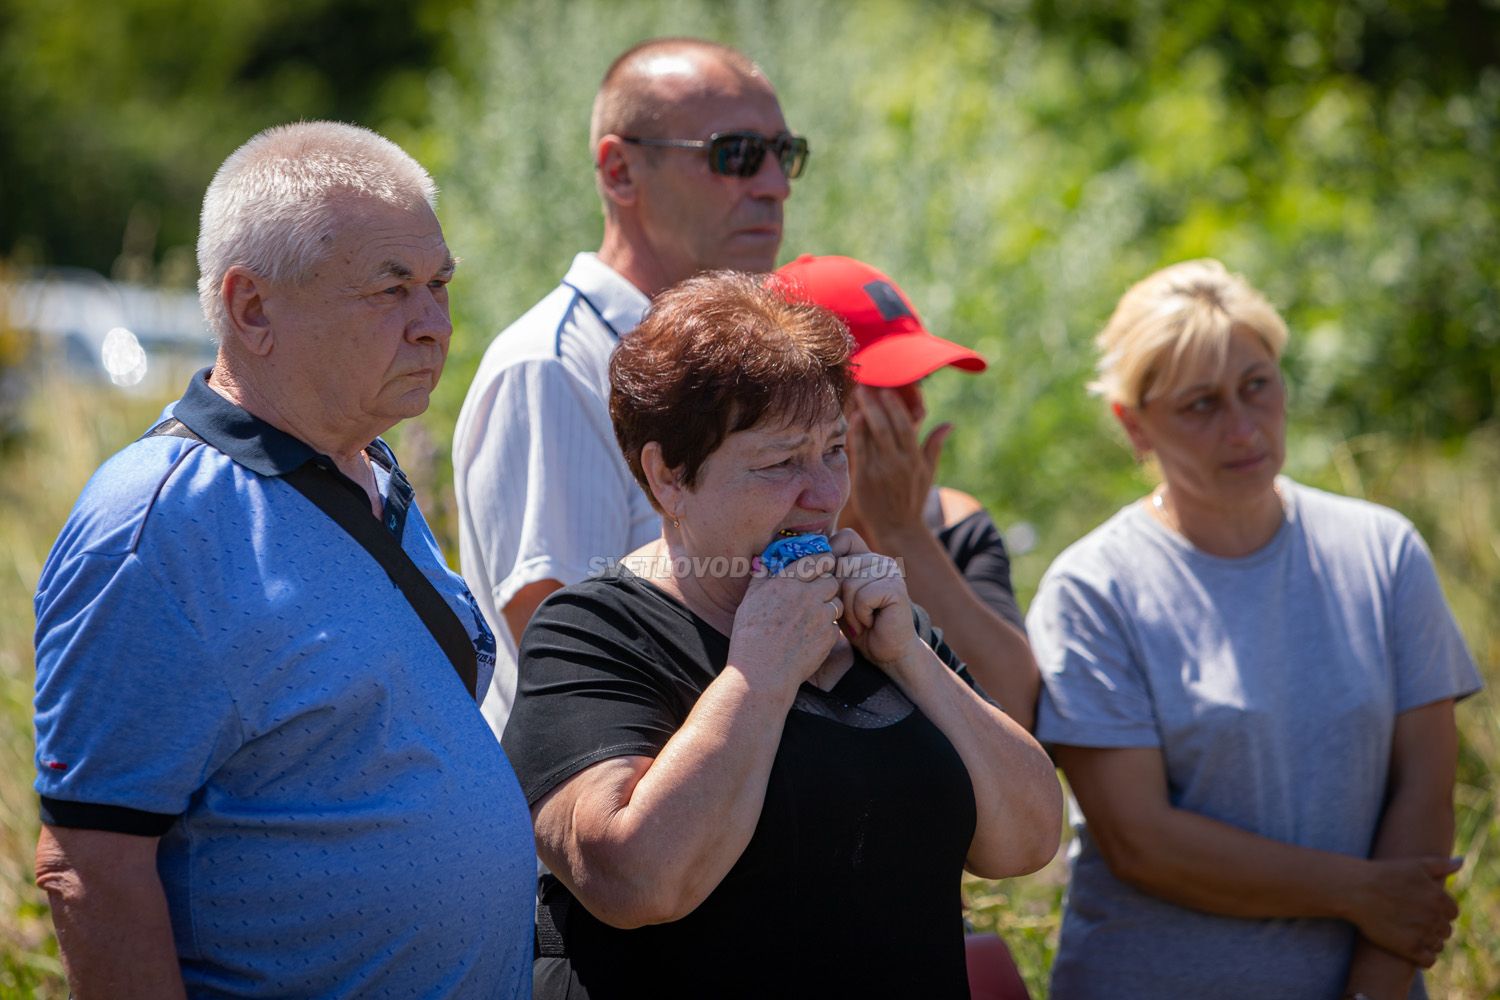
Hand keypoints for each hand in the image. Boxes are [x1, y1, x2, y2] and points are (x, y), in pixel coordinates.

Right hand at [728, 551, 841, 692]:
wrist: (762, 671)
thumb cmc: (750, 636)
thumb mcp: (749, 600)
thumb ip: (762, 578)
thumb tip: (767, 563)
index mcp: (786, 582)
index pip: (815, 560)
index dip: (823, 561)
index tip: (824, 563)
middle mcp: (806, 595)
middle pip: (831, 580)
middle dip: (826, 587)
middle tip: (816, 596)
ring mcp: (820, 615)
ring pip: (836, 603)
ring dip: (828, 608)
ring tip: (811, 620)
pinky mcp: (829, 635)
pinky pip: (835, 626)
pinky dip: (826, 630)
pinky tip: (810, 639)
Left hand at [828, 529, 921, 668]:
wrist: (887, 653)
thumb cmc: (858, 627)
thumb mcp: (838, 598)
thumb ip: (828, 576)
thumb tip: (805, 559)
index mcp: (868, 557)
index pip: (844, 537)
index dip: (832, 559)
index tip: (833, 588)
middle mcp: (881, 560)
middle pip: (841, 564)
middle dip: (838, 596)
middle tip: (851, 615)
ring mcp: (890, 573)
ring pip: (849, 582)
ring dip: (849, 610)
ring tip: (860, 621)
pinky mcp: (896, 589)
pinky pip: (862, 597)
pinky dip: (860, 616)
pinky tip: (870, 623)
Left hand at [847, 387, 950, 547]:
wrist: (898, 528)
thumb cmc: (912, 498)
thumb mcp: (927, 472)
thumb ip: (934, 445)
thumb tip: (949, 424)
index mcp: (914, 459)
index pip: (905, 426)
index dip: (896, 407)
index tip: (887, 389)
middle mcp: (898, 463)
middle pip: (887, 427)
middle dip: (878, 404)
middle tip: (869, 385)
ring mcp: (880, 470)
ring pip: (872, 436)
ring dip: (866, 413)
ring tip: (859, 395)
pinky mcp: (864, 478)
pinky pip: (860, 451)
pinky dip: (857, 434)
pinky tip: (854, 418)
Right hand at [1348, 856, 1459, 966]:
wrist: (1355, 889)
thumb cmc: (1384, 874)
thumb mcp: (1414, 864)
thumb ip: (1441, 865)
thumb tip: (1460, 861)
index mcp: (1439, 897)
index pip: (1452, 913)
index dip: (1439, 911)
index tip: (1423, 909)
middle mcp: (1434, 916)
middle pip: (1445, 930)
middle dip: (1433, 927)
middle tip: (1414, 921)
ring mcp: (1422, 932)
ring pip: (1438, 945)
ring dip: (1428, 941)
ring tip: (1410, 933)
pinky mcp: (1409, 947)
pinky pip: (1428, 960)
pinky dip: (1423, 957)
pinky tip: (1410, 947)